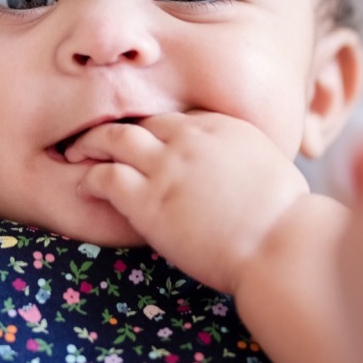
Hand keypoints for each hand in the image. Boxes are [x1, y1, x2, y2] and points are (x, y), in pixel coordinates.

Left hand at [65, 110, 308, 292]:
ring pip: (113, 138)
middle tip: (96, 138)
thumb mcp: (271, 169)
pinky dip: (89, 177)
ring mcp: (167, 166)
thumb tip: (236, 175)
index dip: (153, 129)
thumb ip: (242, 162)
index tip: (141, 141)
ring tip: (75, 153)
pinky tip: (82, 184)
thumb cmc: (287, 221)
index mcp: (223, 126)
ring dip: (89, 143)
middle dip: (115, 127)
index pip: (174, 118)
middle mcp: (191, 138)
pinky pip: (105, 177)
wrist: (281, 245)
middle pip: (140, 121)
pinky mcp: (149, 199)